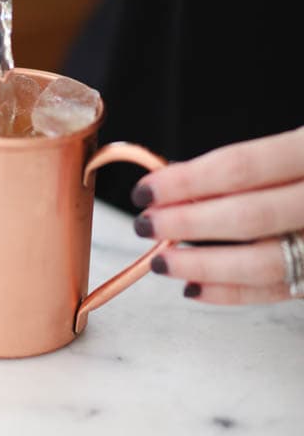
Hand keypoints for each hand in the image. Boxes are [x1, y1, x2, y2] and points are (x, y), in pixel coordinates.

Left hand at [131, 127, 303, 303]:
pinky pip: (280, 290)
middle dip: (186, 223)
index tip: (147, 189)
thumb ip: (251, 162)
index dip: (187, 181)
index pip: (241, 168)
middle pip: (247, 216)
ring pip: (264, 263)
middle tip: (146, 224)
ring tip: (162, 262)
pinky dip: (233, 293)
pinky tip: (195, 287)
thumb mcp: (299, 142)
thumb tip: (177, 180)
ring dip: (203, 266)